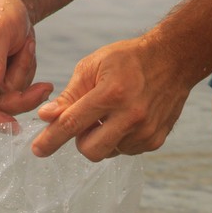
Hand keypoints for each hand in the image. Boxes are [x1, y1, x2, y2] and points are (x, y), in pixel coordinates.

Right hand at [0, 0, 52, 123]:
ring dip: (24, 76)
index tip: (12, 127)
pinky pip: (16, 93)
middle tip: (46, 87)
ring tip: (26, 47)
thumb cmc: (0, 10)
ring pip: (9, 100)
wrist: (10, 3)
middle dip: (20, 94)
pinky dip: (25, 75)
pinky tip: (25, 52)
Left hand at [32, 36, 191, 160]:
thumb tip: (47, 117)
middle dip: (80, 141)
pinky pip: (124, 151)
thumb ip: (69, 95)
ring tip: (112, 114)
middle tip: (86, 122)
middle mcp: (131, 116)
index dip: (51, 139)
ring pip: (107, 152)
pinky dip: (118, 139)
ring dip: (101, 138)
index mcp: (112, 93)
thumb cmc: (127, 60)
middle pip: (90, 150)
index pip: (73, 123)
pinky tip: (126, 119)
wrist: (173, 59)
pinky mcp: (154, 141)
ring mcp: (145, 132)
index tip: (37, 150)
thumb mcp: (93, 66)